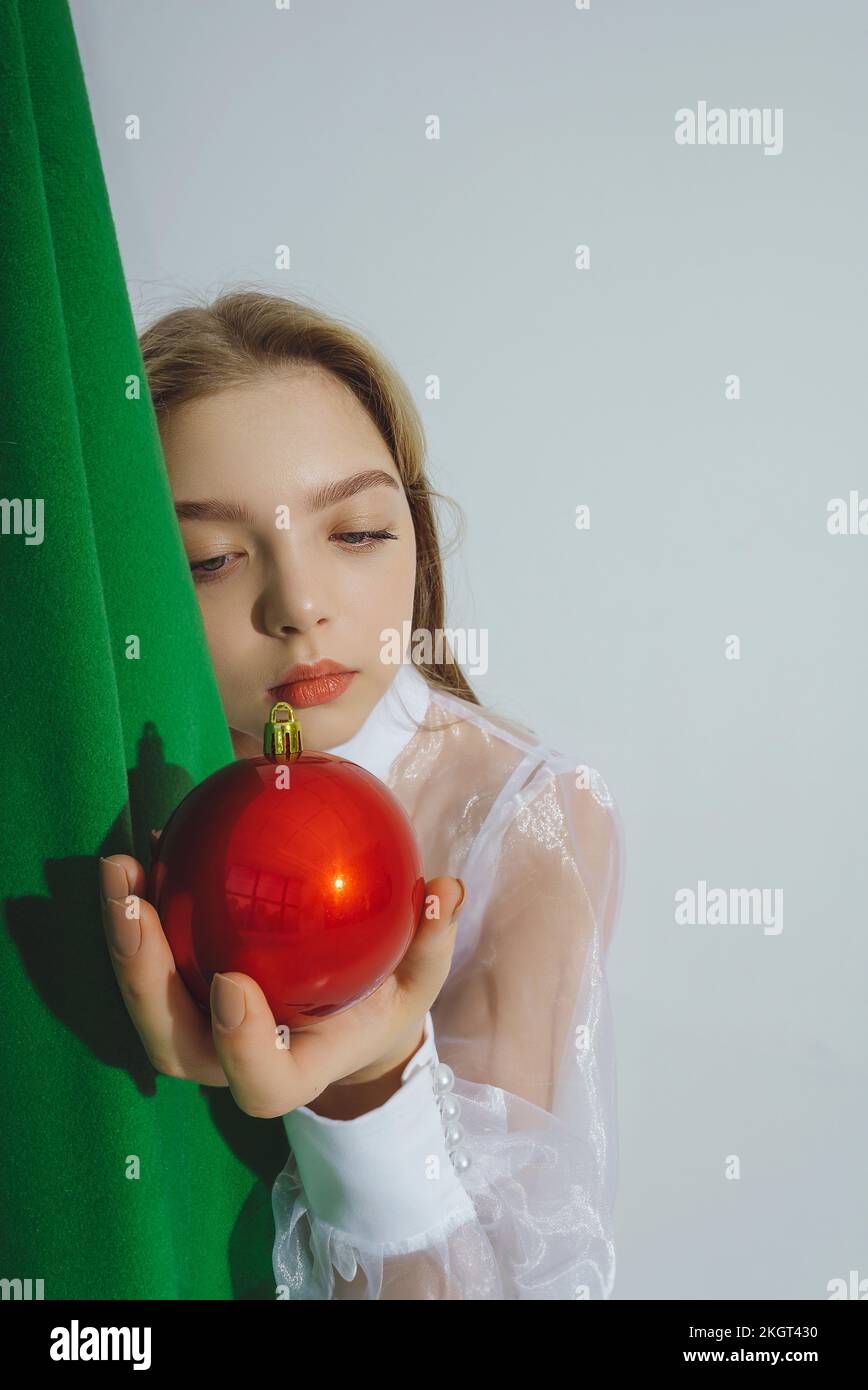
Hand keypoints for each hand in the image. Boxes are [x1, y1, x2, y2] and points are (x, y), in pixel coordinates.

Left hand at [98, 832, 465, 1119]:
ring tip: (121, 868)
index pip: (259, 1082)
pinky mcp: (179, 994)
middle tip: (137, 907)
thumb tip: (446, 889)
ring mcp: (197, 1032)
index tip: (232, 984)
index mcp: (291, 1071)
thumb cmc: (381, 1006)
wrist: (340, 1025)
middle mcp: (231, 1061)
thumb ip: (431, 942)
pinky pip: (146, 960)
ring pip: (144, 1005)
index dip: (238, 1045)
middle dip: (144, 981)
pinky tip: (142, 847)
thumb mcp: (419, 982)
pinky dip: (136, 908)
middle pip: (173, 1045)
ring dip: (122, 940)